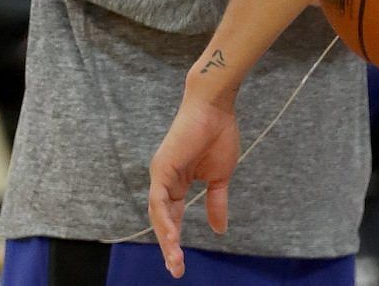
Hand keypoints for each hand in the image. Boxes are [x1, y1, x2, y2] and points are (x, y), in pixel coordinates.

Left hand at [146, 94, 238, 277]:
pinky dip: (165, 218)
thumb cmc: (219, 136)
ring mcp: (160, 175)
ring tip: (175, 259)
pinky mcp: (162, 168)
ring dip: (167, 238)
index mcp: (177, 184)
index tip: (181, 264)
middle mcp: (164, 182)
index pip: (174, 218)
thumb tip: (219, 230)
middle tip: (176, 270)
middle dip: (169, 246)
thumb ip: (216, 202)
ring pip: (158, 214)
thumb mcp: (220, 178)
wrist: (216, 108)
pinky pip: (159, 199)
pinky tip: (172, 235)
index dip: (176, 241)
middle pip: (163, 221)